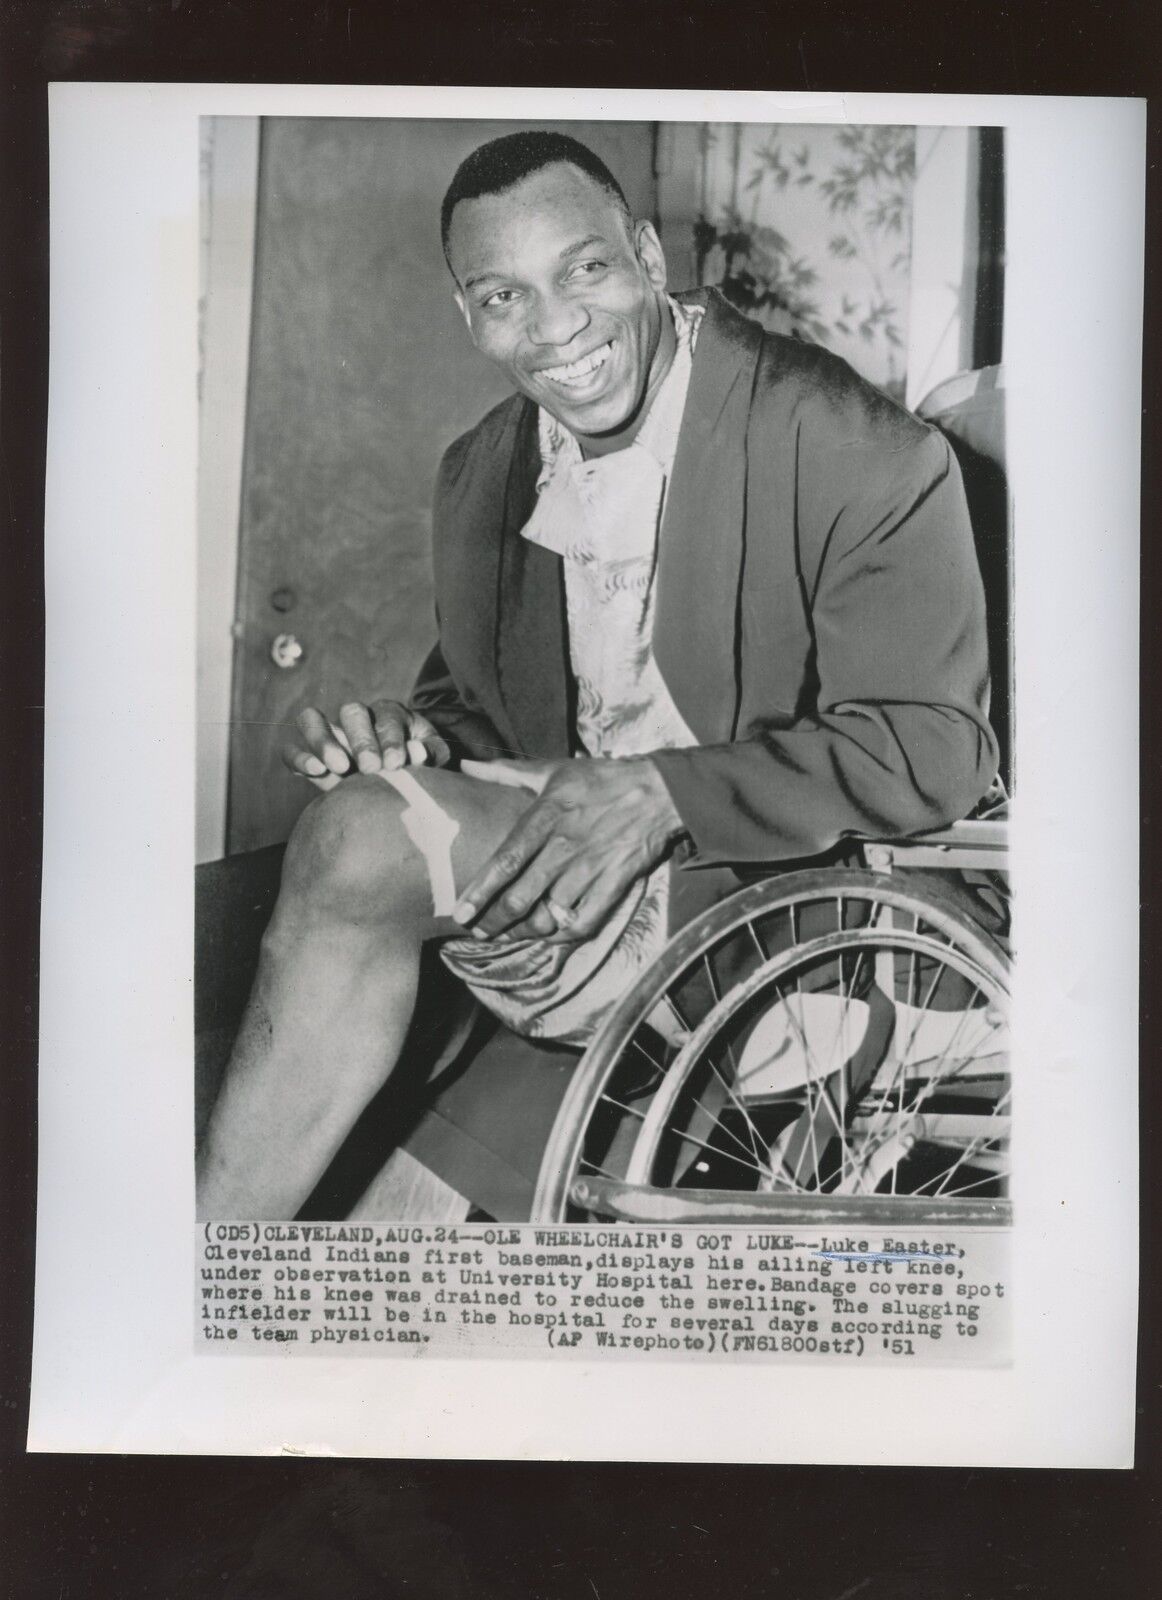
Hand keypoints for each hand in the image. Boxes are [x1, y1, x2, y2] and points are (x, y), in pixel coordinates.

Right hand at [281, 699, 450, 791]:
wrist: (399, 778)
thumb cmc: (418, 763)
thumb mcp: (433, 756)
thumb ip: (430, 753)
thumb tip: (417, 752)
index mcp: (390, 714)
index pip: (387, 718)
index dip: (391, 740)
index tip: (395, 763)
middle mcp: (357, 719)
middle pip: (351, 712)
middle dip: (361, 741)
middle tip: (371, 768)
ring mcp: (331, 735)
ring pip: (311, 719)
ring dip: (323, 740)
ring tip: (339, 767)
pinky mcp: (312, 756)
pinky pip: (292, 750)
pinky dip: (298, 758)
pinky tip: (316, 772)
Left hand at [452, 756, 685, 942]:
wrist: (659, 792)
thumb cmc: (602, 780)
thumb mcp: (554, 770)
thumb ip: (508, 773)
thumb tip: (467, 766)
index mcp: (547, 817)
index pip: (506, 861)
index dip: (480, 890)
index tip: (460, 912)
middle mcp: (565, 847)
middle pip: (521, 897)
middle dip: (494, 921)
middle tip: (479, 930)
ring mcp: (590, 869)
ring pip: (548, 915)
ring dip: (524, 930)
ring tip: (508, 933)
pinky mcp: (612, 885)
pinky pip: (583, 922)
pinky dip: (562, 935)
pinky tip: (549, 934)